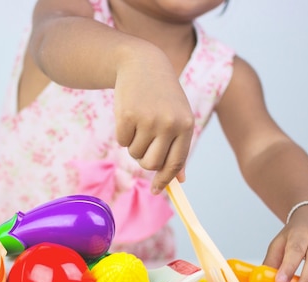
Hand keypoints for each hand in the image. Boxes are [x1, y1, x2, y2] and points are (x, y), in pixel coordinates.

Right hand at [113, 46, 193, 193]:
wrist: (142, 64)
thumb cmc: (162, 96)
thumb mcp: (177, 118)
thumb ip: (178, 148)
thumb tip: (180, 180)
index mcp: (185, 126)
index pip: (175, 163)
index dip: (164, 180)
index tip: (157, 191)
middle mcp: (169, 124)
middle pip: (151, 164)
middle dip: (144, 160)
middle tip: (144, 144)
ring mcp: (148, 119)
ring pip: (135, 153)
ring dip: (133, 144)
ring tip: (139, 122)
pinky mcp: (127, 115)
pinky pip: (122, 142)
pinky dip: (123, 134)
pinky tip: (129, 115)